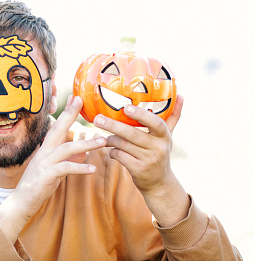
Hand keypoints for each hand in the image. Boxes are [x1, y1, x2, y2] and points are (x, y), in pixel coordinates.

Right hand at [0, 95, 106, 242]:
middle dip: (70, 114)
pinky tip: (92, 168)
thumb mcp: (55, 168)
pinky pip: (65, 168)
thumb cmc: (39, 184)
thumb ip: (68, 157)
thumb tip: (83, 151)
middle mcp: (44, 151)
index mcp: (47, 148)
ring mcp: (44, 162)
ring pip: (66, 148)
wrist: (22, 201)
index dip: (67, 112)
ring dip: (86, 144)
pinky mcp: (46, 175)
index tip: (76, 98)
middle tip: (82, 102)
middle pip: (58, 129)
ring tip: (103, 142)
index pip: (57, 126)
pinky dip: (79, 167)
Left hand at [93, 94, 189, 225]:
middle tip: (98, 118)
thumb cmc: (159, 151)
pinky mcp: (138, 170)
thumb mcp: (168, 135)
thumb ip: (173, 116)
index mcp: (164, 136)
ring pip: (123, 144)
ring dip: (110, 139)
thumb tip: (181, 95)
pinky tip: (111, 150)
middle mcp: (158, 147)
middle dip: (113, 125)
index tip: (126, 107)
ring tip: (105, 136)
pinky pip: (119, 156)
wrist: (160, 182)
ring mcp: (148, 159)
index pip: (156, 123)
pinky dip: (112, 151)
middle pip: (133, 134)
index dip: (140, 115)